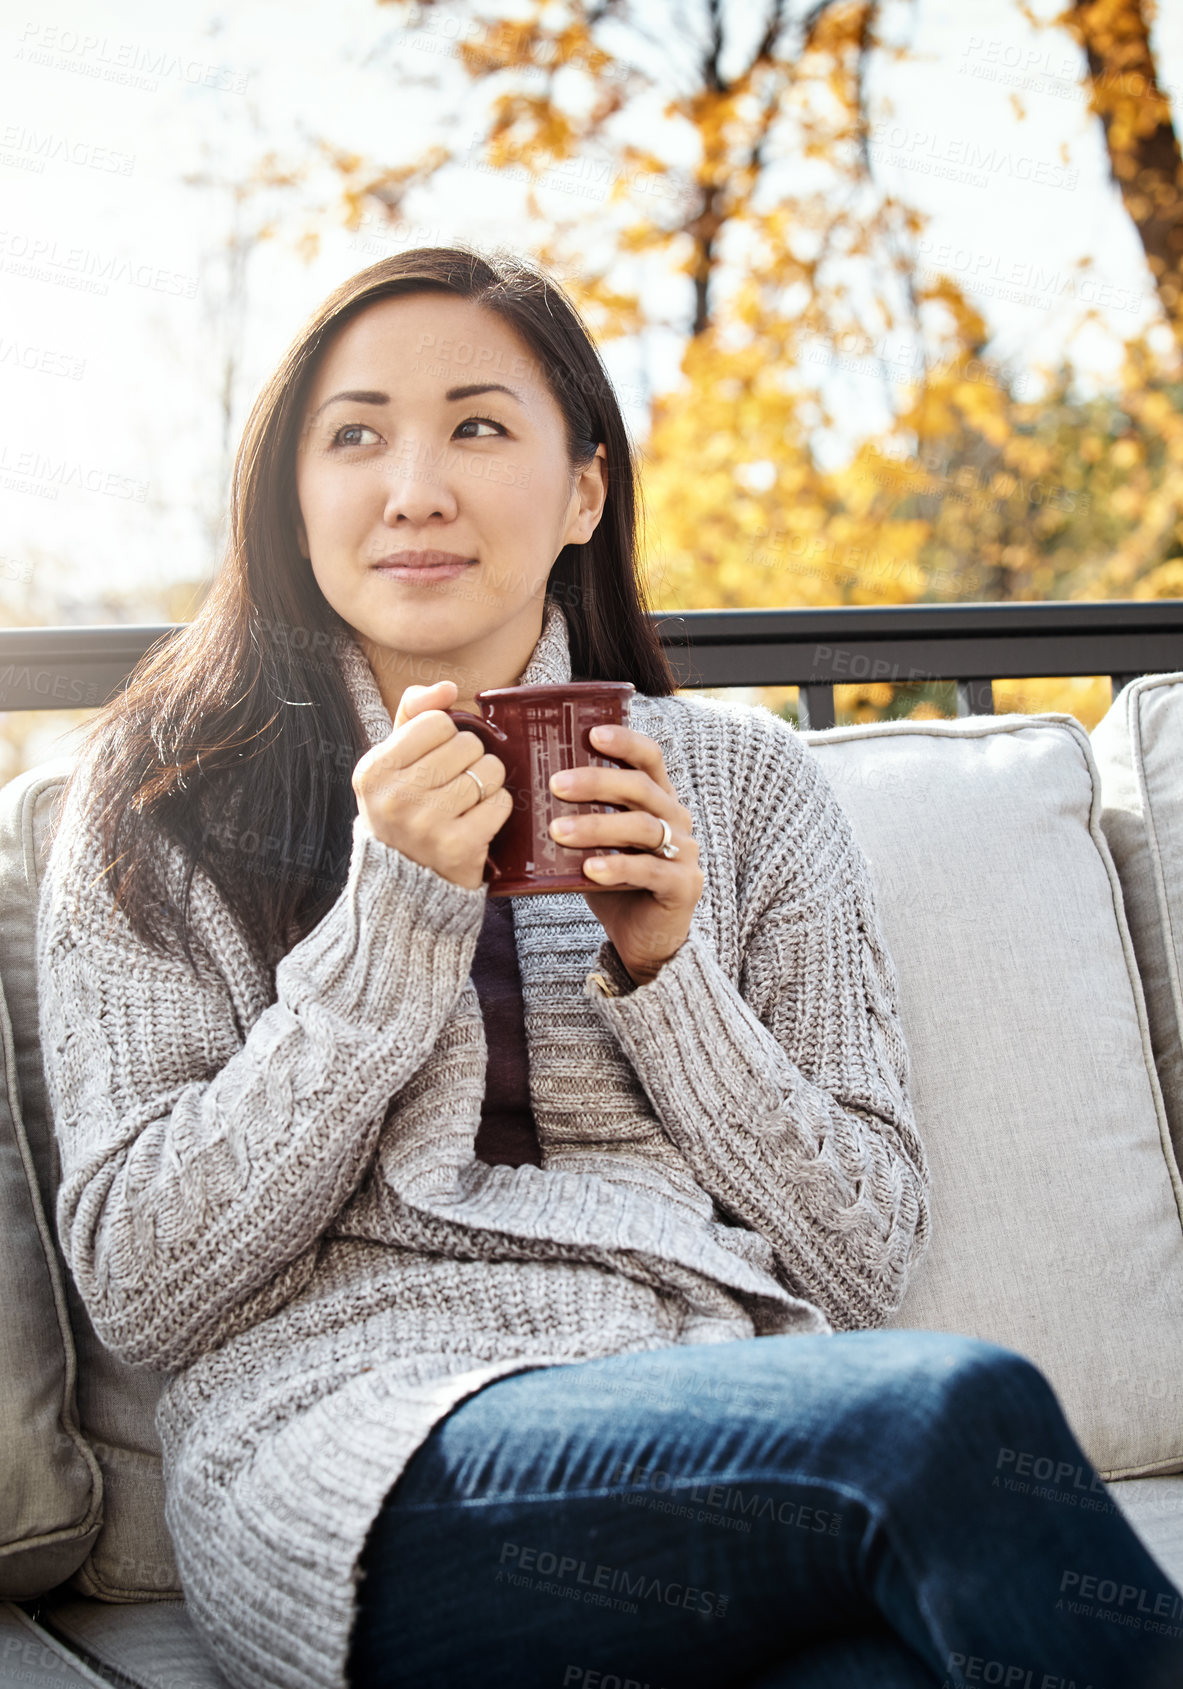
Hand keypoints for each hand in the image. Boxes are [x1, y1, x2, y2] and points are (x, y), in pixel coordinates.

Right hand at [352, 679, 513, 889]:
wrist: (407, 884)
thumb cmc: (405, 809)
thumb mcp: (394, 761)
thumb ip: (414, 715)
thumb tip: (447, 687)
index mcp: (373, 770)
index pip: (436, 722)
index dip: (447, 736)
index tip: (436, 759)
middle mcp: (394, 797)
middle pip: (466, 744)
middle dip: (470, 759)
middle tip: (454, 784)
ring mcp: (425, 825)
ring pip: (488, 771)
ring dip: (487, 783)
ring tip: (467, 801)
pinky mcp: (458, 847)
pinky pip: (500, 802)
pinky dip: (497, 808)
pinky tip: (478, 820)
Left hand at [548, 722, 703, 986]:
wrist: (645, 939)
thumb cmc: (615, 882)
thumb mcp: (596, 843)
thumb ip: (577, 816)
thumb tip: (518, 792)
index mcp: (658, 799)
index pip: (650, 757)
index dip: (625, 742)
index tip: (592, 734)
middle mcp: (676, 818)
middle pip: (640, 788)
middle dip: (597, 782)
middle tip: (555, 785)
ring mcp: (684, 852)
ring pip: (643, 827)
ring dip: (598, 826)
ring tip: (558, 831)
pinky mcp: (683, 885)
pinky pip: (650, 870)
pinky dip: (617, 867)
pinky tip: (589, 870)